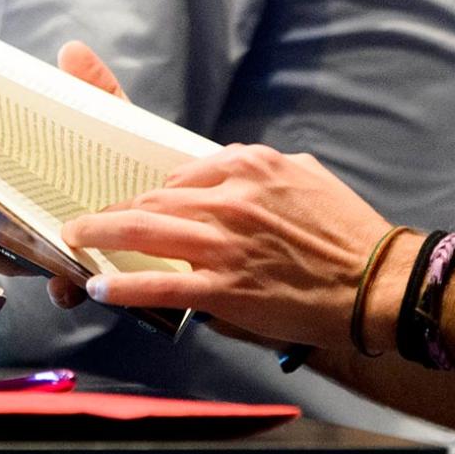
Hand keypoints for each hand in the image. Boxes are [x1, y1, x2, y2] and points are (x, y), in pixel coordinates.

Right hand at [0, 39, 128, 307]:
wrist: (186, 198)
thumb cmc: (135, 159)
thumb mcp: (112, 121)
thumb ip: (93, 90)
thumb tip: (72, 51)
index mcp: (29, 191)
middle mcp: (37, 226)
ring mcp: (61, 252)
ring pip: (13, 264)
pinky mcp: (96, 272)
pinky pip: (73, 288)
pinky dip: (65, 288)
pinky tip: (62, 283)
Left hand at [60, 143, 391, 349]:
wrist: (376, 283)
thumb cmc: (346, 231)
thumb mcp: (305, 174)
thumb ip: (262, 170)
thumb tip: (232, 171)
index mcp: (251, 165)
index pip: (181, 174)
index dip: (153, 193)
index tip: (136, 202)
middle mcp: (231, 197)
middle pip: (153, 199)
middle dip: (115, 210)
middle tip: (89, 220)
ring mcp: (224, 243)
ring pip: (144, 232)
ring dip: (101, 235)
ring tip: (79, 239)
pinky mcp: (223, 287)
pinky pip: (159, 285)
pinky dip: (123, 288)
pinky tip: (99, 288)